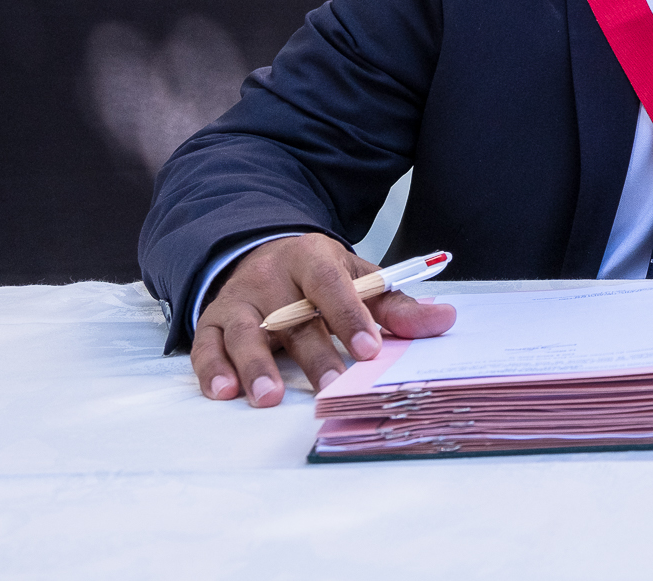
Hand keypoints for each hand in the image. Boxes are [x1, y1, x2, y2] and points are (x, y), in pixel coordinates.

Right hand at [191, 235, 455, 406]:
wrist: (261, 254)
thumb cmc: (319, 277)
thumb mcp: (359, 280)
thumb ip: (397, 306)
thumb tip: (445, 320)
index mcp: (312, 258)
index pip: (330, 283)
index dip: (349, 315)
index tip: (369, 349)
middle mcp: (271, 277)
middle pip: (292, 317)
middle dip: (312, 354)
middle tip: (331, 386)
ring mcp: (238, 300)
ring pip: (244, 332)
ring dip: (255, 365)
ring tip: (268, 397)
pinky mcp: (211, 322)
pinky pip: (207, 345)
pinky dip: (211, 369)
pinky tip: (224, 391)